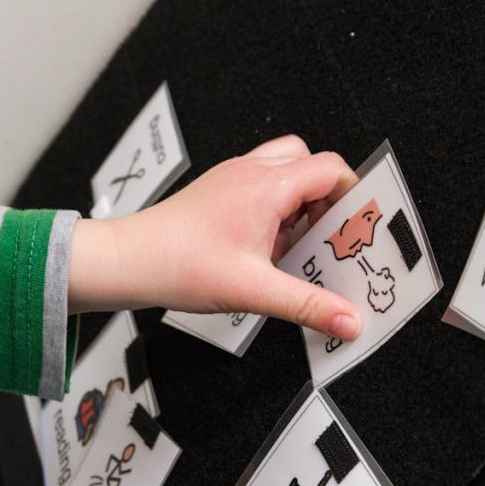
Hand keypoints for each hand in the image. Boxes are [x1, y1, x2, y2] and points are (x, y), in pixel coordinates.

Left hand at [68, 135, 361, 340]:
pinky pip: (260, 186)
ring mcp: (231, 178)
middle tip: (328, 238)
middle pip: (310, 164)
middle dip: (327, 200)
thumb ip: (307, 305)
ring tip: (296, 244)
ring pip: (284, 171)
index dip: (352, 196)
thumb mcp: (253, 290)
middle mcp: (250, 173)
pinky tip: (267, 247)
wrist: (127, 261)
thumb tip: (349, 321)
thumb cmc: (177, 265)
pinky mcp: (218, 191)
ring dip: (299, 203)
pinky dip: (274, 209)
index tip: (358, 228)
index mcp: (266, 186)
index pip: (330, 169)